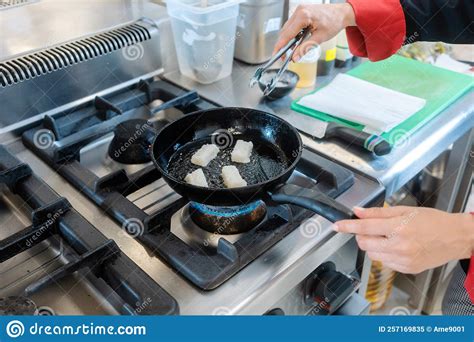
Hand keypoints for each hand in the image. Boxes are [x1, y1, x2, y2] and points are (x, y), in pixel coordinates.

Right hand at [273, 3, 355, 61]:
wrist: (341, 13)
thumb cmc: (333, 22)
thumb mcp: (320, 38)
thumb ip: (306, 48)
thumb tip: (295, 57)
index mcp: (303, 16)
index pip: (287, 34)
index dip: (280, 46)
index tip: (276, 55)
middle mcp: (299, 11)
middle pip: (284, 31)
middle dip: (283, 45)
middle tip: (284, 57)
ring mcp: (299, 10)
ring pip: (287, 28)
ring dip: (288, 40)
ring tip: (292, 51)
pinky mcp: (301, 12)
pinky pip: (292, 25)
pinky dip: (292, 34)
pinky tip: (296, 42)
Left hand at [334, 206, 473, 273]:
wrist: (455, 237)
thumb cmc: (433, 221)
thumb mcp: (405, 210)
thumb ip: (378, 212)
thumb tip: (358, 211)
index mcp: (399, 227)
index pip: (364, 227)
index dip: (347, 226)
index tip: (336, 226)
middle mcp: (400, 246)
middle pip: (364, 243)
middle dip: (362, 236)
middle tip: (371, 229)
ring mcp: (403, 260)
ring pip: (372, 254)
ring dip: (373, 245)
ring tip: (389, 237)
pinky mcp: (407, 269)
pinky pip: (384, 263)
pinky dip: (384, 254)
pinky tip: (396, 247)